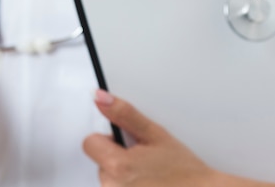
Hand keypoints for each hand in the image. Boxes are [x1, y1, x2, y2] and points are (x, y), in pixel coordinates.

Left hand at [83, 90, 218, 186]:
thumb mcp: (155, 134)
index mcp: (118, 166)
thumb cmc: (185, 171)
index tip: (126, 144)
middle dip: (117, 158)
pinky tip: (147, 186)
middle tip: (144, 162)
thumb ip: (123, 114)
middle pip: (99, 162)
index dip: (108, 140)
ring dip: (122, 176)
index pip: (90, 143)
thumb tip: (100, 97)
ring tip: (148, 177)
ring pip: (108, 180)